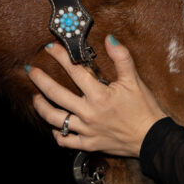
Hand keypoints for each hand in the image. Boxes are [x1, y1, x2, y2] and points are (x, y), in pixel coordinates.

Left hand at [27, 36, 165, 156]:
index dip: (61, 57)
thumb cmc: (144, 109)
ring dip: (41, 107)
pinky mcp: (89, 144)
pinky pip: (66, 141)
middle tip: (30, 71)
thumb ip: (121, 58)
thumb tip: (109, 39)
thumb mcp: (135, 80)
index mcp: (99, 95)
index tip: (50, 48)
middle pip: (56, 95)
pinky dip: (57, 134)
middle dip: (40, 80)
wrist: (152, 139)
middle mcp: (88, 113)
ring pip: (55, 120)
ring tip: (35, 98)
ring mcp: (87, 130)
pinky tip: (54, 126)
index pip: (74, 71)